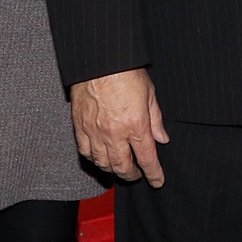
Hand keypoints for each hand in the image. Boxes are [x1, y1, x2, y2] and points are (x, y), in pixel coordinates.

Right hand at [71, 67, 168, 186]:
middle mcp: (114, 133)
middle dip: (132, 175)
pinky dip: (93, 159)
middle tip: (137, 175)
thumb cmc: (126, 72)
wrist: (99, 60)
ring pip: (102, 163)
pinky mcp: (80, 126)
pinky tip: (100, 158)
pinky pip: (85, 151)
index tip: (157, 181)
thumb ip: (156, 120)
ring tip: (120, 168)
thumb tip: (162, 139)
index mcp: (135, 125)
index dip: (153, 173)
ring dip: (112, 170)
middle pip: (122, 166)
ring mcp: (94, 131)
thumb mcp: (150, 94)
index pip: (147, 158)